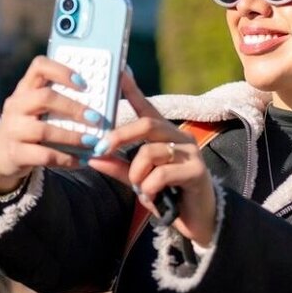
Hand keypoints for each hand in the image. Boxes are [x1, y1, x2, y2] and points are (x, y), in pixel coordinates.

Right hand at [0, 55, 107, 193]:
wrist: (1, 156)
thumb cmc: (29, 128)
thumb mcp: (36, 109)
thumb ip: (59, 102)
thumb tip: (100, 102)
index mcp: (25, 89)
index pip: (39, 66)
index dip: (62, 71)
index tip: (83, 83)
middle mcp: (16, 105)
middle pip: (44, 97)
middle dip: (74, 108)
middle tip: (96, 118)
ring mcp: (12, 130)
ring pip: (44, 130)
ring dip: (72, 137)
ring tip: (92, 142)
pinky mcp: (15, 153)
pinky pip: (44, 155)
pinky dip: (66, 159)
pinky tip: (81, 161)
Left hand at [87, 69, 218, 244]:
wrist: (199, 220)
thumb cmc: (169, 196)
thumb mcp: (139, 180)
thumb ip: (118, 167)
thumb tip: (92, 157)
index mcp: (164, 136)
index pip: (146, 108)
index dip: (133, 90)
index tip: (120, 71)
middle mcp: (179, 138)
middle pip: (147, 124)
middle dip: (120, 136)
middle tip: (101, 149)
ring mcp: (190, 153)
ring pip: (150, 152)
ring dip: (136, 174)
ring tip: (141, 189)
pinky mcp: (197, 171)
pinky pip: (161, 175)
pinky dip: (149, 189)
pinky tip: (154, 198)